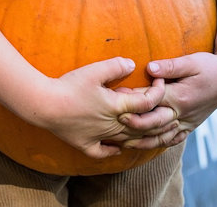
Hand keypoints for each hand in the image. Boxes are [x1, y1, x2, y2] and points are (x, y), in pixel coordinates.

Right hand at [33, 57, 165, 160]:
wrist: (44, 105)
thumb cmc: (69, 86)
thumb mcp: (94, 70)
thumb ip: (115, 66)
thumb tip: (133, 64)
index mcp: (116, 106)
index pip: (146, 102)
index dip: (158, 91)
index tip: (161, 81)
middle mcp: (112, 125)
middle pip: (143, 126)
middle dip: (160, 119)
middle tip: (171, 112)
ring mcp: (100, 137)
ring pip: (128, 142)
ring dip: (145, 138)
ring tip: (155, 134)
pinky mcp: (86, 144)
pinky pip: (104, 151)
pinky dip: (113, 150)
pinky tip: (117, 147)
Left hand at [119, 51, 216, 148]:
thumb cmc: (208, 66)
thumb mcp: (190, 61)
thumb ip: (169, 66)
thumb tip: (149, 67)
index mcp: (179, 96)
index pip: (150, 101)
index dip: (132, 100)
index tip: (114, 97)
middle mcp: (181, 113)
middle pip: (151, 123)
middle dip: (131, 124)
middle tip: (112, 122)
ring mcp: (186, 122)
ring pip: (160, 137)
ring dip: (141, 140)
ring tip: (122, 141)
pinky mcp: (190, 126)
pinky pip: (172, 140)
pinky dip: (157, 144)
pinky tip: (145, 145)